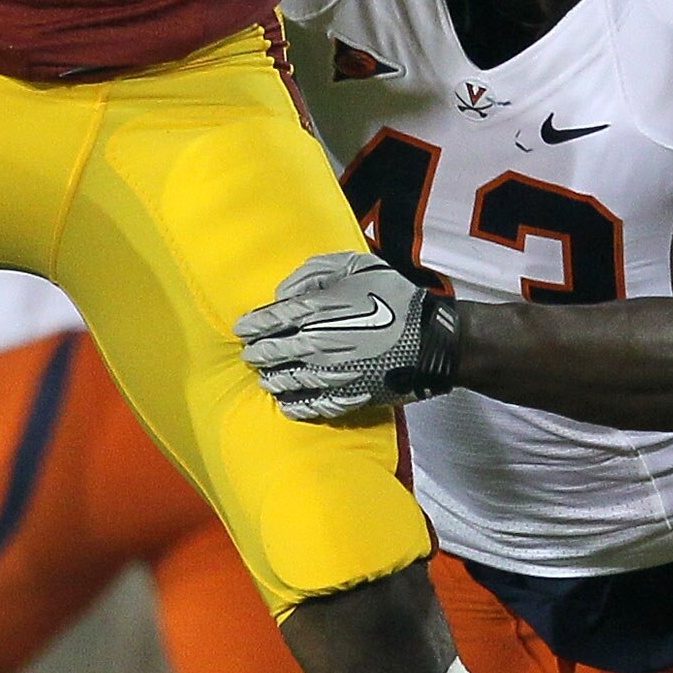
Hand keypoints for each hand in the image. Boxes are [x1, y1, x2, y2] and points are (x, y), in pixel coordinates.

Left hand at [237, 249, 461, 420]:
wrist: (430, 340)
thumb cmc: (394, 296)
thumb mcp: (355, 266)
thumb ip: (313, 273)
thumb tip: (282, 294)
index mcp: (313, 311)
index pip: (267, 321)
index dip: (250, 326)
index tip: (242, 329)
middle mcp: (312, 344)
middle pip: (270, 353)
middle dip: (256, 353)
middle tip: (251, 354)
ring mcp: (326, 374)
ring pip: (283, 382)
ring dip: (270, 379)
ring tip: (266, 378)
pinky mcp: (342, 397)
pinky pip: (307, 406)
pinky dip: (292, 405)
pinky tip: (286, 403)